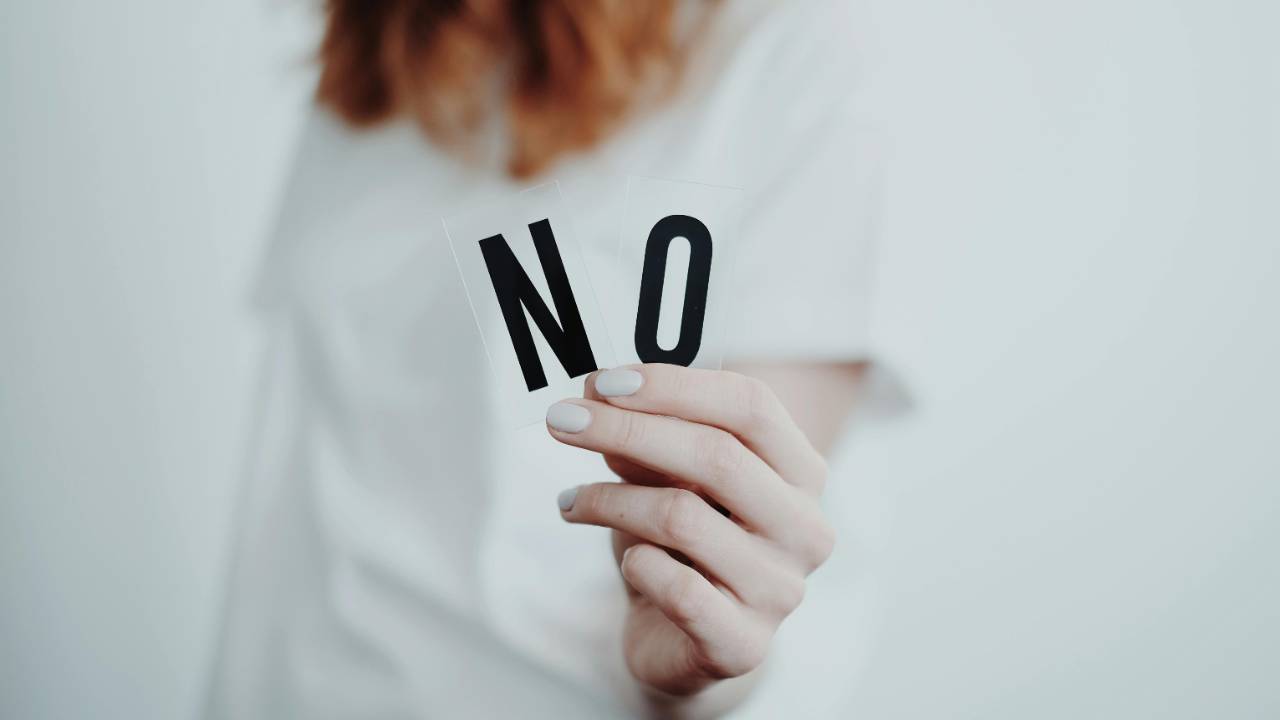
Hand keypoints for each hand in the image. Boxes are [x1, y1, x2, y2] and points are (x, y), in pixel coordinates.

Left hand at [546, 364, 835, 697]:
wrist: (685, 642)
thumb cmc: (681, 545)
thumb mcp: (664, 480)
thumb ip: (644, 438)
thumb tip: (596, 391)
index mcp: (801, 473)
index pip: (751, 406)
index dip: (674, 386)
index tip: (604, 382)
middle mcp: (806, 528)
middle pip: (716, 455)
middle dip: (627, 431)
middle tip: (561, 421)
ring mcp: (780, 590)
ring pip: (683, 518)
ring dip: (611, 500)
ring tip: (571, 500)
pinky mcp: (744, 644)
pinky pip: (677, 589)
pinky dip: (636, 564)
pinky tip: (624, 562)